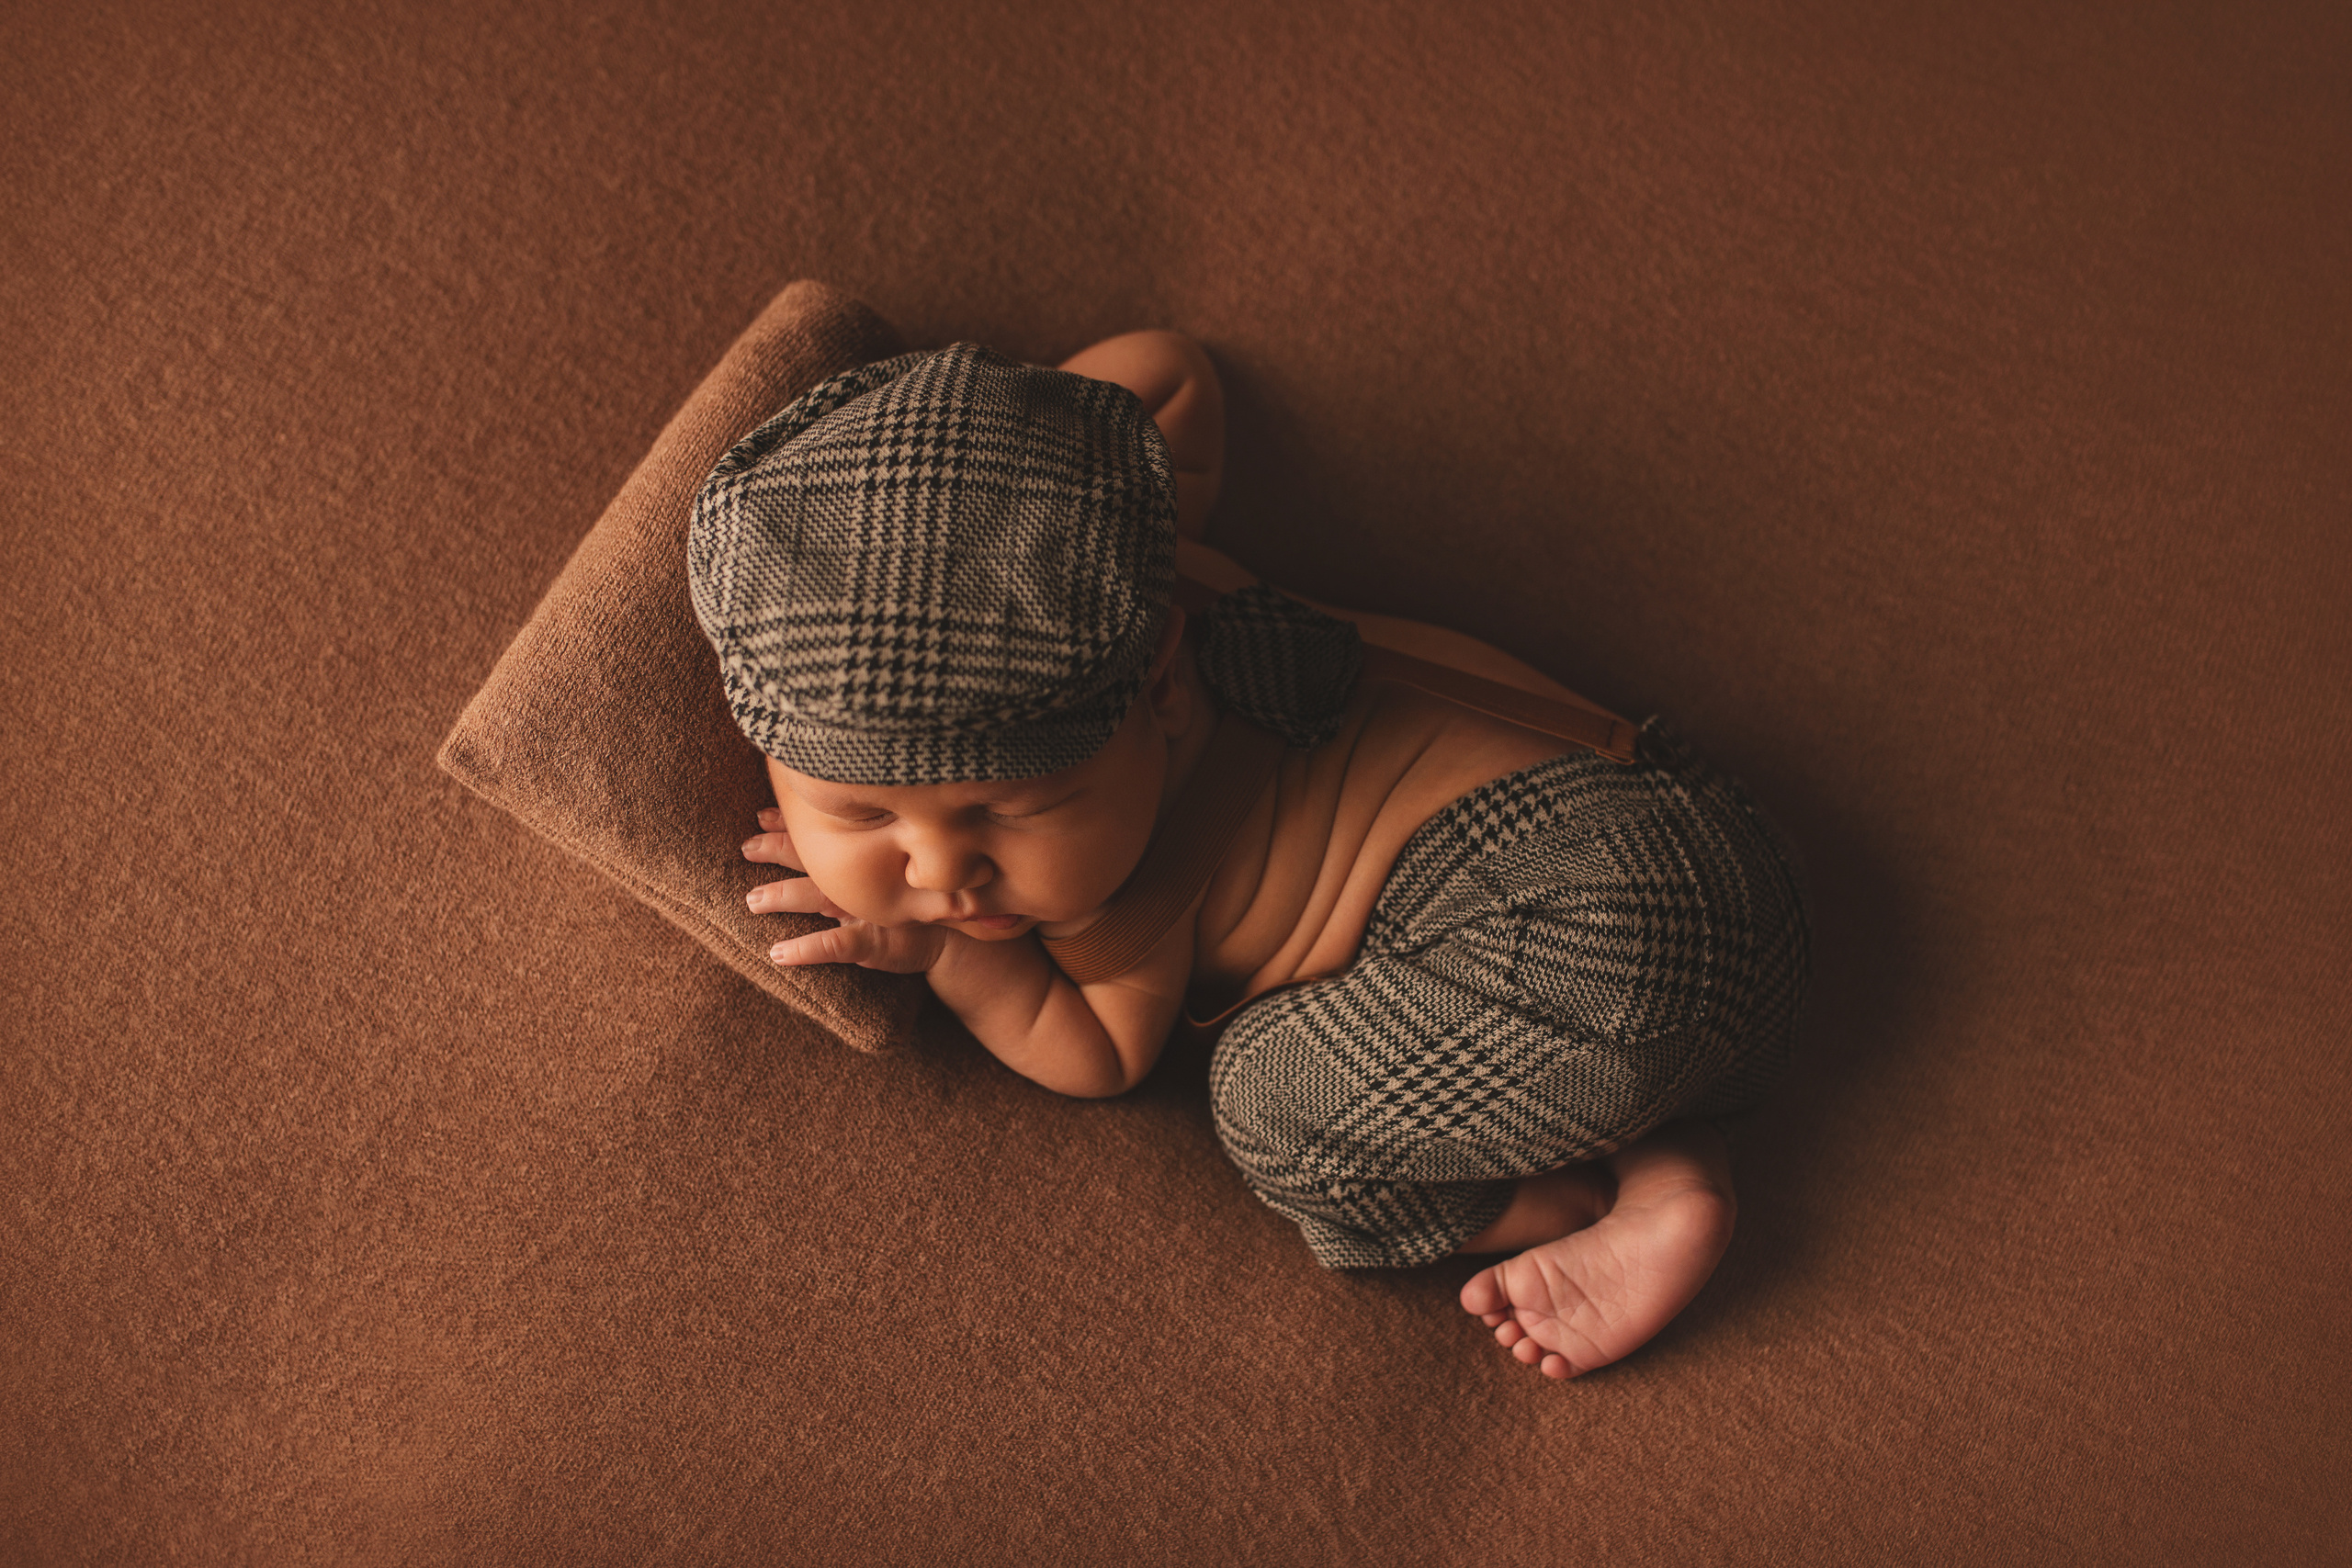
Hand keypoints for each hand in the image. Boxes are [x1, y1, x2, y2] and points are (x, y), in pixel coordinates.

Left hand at [741, 808, 953, 973]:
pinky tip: (778, 954)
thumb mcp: (897, 869)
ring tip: (752, 900)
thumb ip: (867, 850)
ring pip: (818, 897)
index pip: (823, 835)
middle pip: (814, 859)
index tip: (760, 816)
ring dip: (784, 896)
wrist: (958, 939)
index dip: (790, 824)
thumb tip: (829, 829)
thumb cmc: (920, 902)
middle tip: (746, 848)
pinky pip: (835, 945)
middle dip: (778, 850)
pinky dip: (806, 949)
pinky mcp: (874, 943)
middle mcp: (864, 880)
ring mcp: (867, 911)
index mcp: (867, 860)